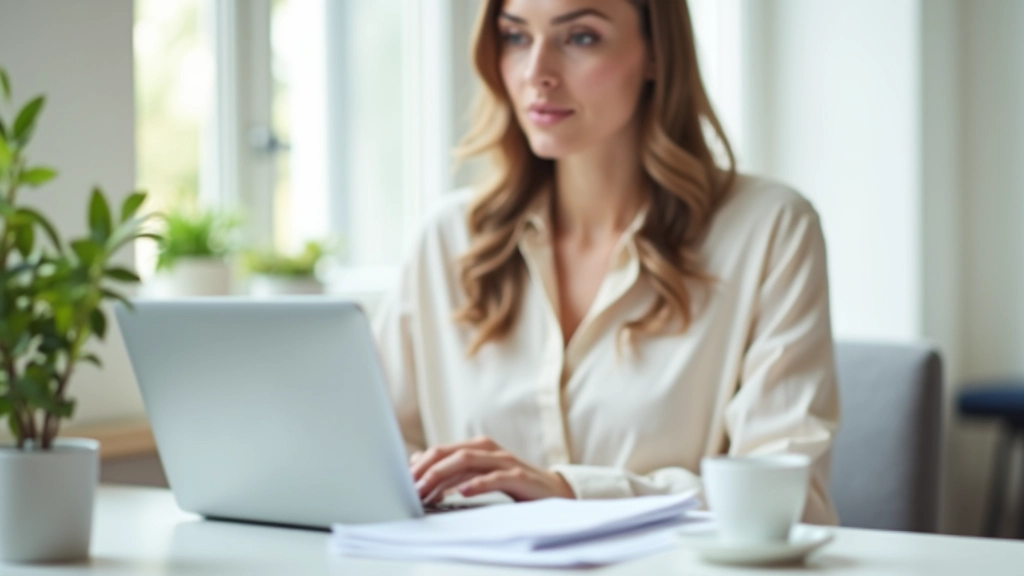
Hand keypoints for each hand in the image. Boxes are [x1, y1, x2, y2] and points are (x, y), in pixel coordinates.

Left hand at [409, 436, 575, 503]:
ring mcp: (504, 461)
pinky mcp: (519, 477)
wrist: (553, 491)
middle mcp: (489, 449)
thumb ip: (453, 471)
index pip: (441, 450)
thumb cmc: (513, 484)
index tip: (403, 482)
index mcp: (478, 447)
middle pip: (450, 453)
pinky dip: (477, 484)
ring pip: (467, 462)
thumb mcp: (479, 475)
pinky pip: (495, 478)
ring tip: (427, 490)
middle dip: (426, 469)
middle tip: (409, 487)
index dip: (420, 465)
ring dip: (443, 476)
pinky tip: (462, 492)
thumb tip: (416, 468)